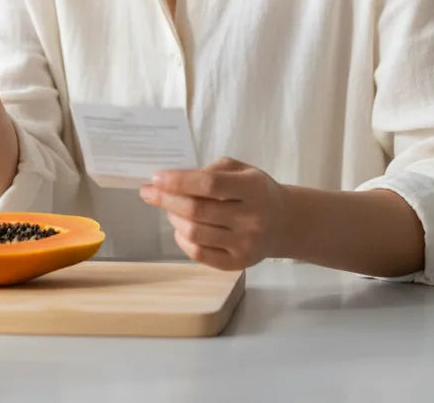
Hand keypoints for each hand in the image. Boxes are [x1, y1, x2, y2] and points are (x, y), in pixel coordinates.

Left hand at [138, 157, 291, 269]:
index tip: (156, 178)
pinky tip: (180, 227)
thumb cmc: (256, 190)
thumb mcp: (241, 169)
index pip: (210, 185)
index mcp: (253, 188)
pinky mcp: (238, 264)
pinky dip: (182, 239)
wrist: (284, 222)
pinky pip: (199, 254)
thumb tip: (175, 179)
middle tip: (149, 192)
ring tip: (170, 208)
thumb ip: (212, 171)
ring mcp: (245, 244)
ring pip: (195, 233)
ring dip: (173, 217)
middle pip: (198, 210)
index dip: (179, 181)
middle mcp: (251, 218)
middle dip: (167, 199)